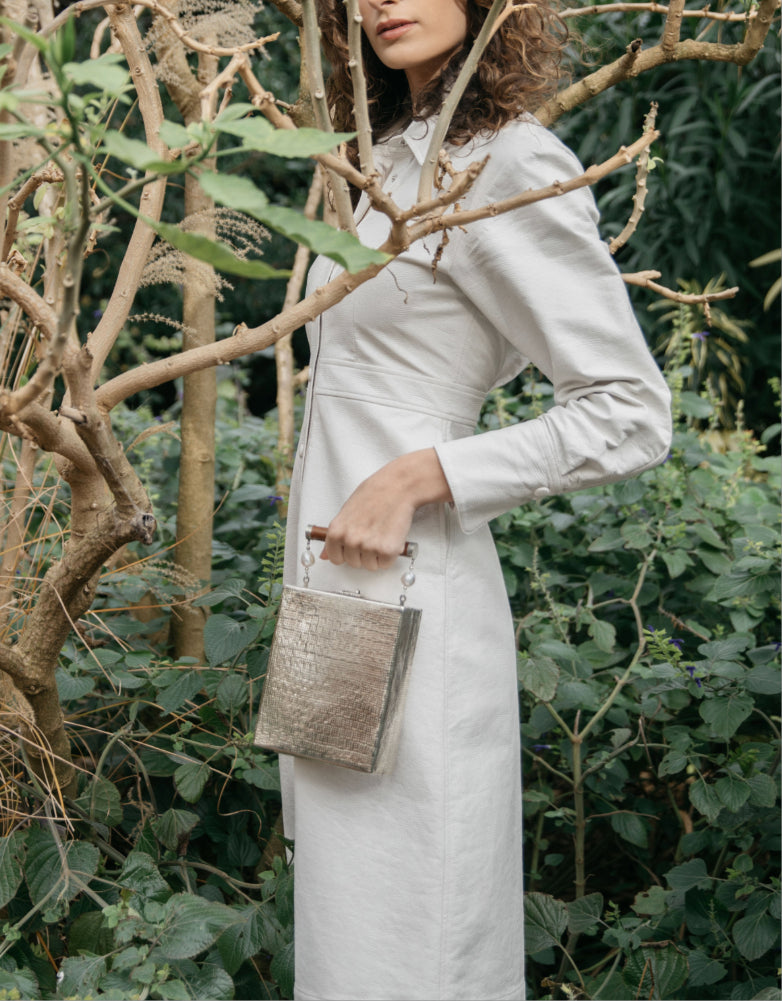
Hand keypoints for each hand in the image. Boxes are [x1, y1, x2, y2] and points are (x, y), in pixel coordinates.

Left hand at [320, 448, 452, 569]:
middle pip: (353, 563)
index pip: (335, 558)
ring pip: (370, 566)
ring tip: (382, 534)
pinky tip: (390, 538)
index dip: (346, 553)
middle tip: (372, 534)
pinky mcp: (387, 551)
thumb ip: (336, 535)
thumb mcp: (346, 512)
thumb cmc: (373, 494)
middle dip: (363, 553)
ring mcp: (368, 546)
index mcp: (336, 531)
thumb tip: (324, 556)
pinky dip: (389, 555)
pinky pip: (385, 564)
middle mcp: (350, 540)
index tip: (354, 547)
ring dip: (376, 555)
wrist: (397, 487)